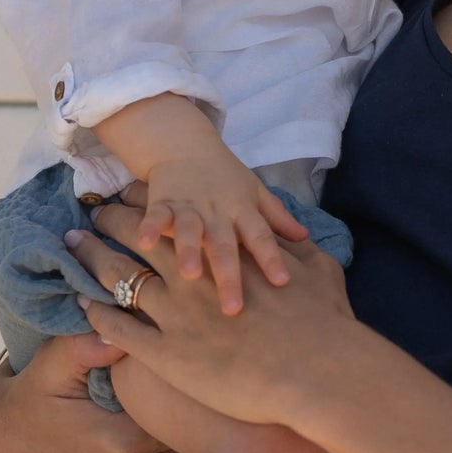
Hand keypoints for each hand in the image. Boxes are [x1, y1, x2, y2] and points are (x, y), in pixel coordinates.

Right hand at [0, 332, 189, 452]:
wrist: (3, 449)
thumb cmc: (31, 397)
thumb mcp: (49, 365)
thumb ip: (84, 346)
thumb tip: (118, 334)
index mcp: (121, 443)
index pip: (187, 415)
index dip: (196, 391)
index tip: (197, 370)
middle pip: (195, 444)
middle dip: (201, 418)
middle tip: (207, 388)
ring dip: (192, 442)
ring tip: (195, 412)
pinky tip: (171, 440)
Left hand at [68, 197, 359, 433]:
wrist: (320, 376)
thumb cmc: (327, 327)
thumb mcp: (320, 271)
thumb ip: (298, 249)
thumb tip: (295, 236)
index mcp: (227, 253)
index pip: (181, 218)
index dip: (154, 204)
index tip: (135, 194)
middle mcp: (195, 278)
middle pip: (141, 240)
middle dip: (112, 223)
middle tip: (91, 216)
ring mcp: (178, 316)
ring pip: (120, 278)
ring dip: (93, 259)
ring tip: (74, 248)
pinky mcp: (168, 356)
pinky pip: (119, 330)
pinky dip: (97, 316)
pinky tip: (81, 306)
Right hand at [135, 144, 308, 314]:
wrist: (185, 144)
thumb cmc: (225, 176)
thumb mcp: (255, 193)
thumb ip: (277, 217)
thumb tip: (305, 238)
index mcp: (243, 211)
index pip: (261, 237)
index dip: (271, 258)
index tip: (282, 282)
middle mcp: (218, 212)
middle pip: (226, 245)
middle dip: (229, 276)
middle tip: (233, 308)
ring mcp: (190, 207)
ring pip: (191, 231)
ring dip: (190, 251)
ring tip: (189, 275)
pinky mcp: (162, 202)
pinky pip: (156, 216)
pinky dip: (150, 227)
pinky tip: (145, 243)